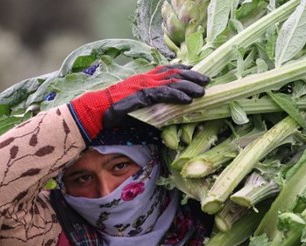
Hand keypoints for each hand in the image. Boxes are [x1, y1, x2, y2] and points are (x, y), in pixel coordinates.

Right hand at [68, 65, 208, 142]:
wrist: (98, 110)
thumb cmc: (114, 111)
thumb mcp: (136, 107)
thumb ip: (150, 108)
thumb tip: (163, 116)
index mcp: (144, 78)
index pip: (167, 69)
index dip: (183, 69)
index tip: (195, 71)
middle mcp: (146, 78)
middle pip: (173, 73)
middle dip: (192, 77)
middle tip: (206, 81)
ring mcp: (145, 85)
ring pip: (172, 82)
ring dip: (189, 86)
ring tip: (203, 91)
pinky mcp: (143, 95)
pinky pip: (164, 94)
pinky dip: (177, 95)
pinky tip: (188, 99)